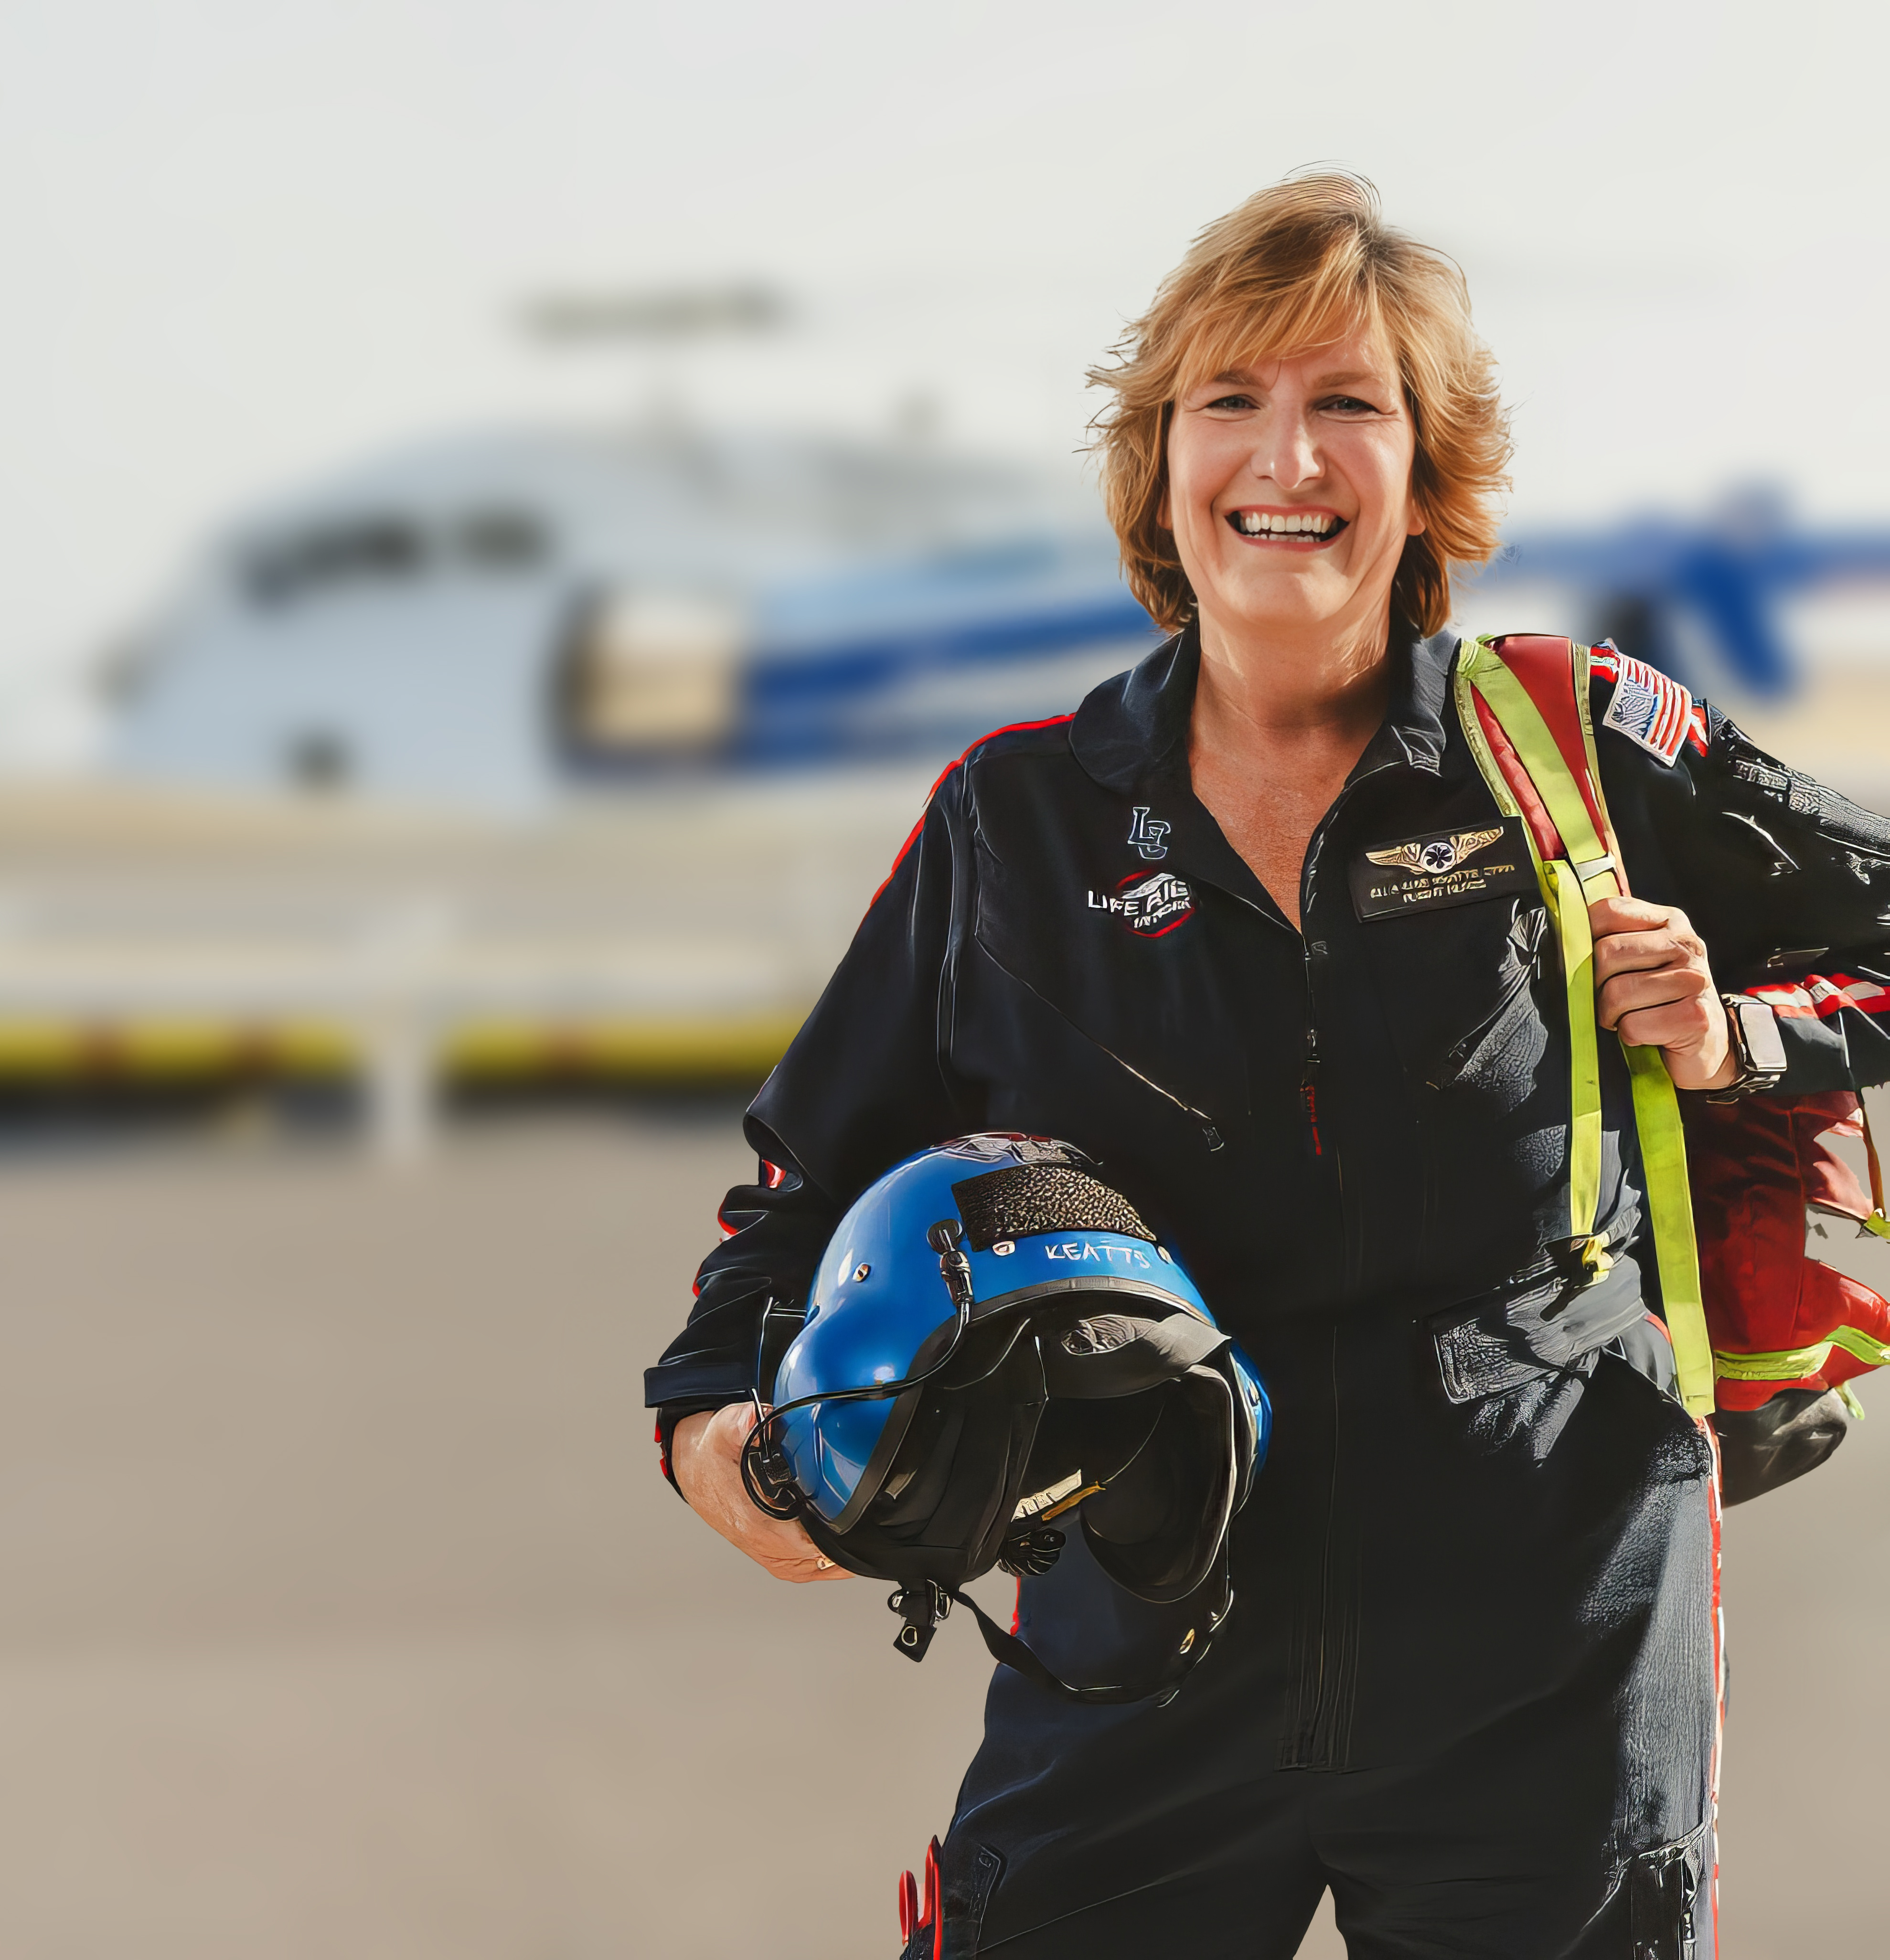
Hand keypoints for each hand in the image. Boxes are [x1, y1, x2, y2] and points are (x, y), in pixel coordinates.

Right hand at [670, 1404, 850, 1582]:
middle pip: (817, 1559)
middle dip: (844, 1544)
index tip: (856, 1522)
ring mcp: (766, 1551)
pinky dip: (825, 1561)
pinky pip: (804, 1567)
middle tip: (867, 1525)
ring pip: (813, 1567)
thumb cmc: (713, 1455)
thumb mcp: (725, 1429)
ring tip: (861, 1538)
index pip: (805, 1544)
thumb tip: (756, 1417)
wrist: (695, 1470)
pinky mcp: (769, 1552)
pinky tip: (841, 1550)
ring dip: (838, 1556)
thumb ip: (742, 1423)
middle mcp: (762, 1544)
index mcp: (755, 1522)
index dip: (835, 1537)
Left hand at [1588, 894, 1735, 1090]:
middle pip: (1607, 954)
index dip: (1585, 940)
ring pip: (1618, 992)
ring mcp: (1694, 979)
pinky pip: (1633, 1025)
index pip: (1607, 912)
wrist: (1705, 1043)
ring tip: (1628, 1017)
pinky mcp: (1695, 1016)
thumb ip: (1610, 938)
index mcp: (1668, 921)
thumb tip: (1563, 936)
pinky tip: (1647, 1033)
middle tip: (1610, 1000)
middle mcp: (1685, 944)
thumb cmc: (1659, 999)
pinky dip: (1630, 1035)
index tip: (1591, 964)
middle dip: (1596, 986)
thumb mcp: (1638, 959)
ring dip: (1611, 1015)